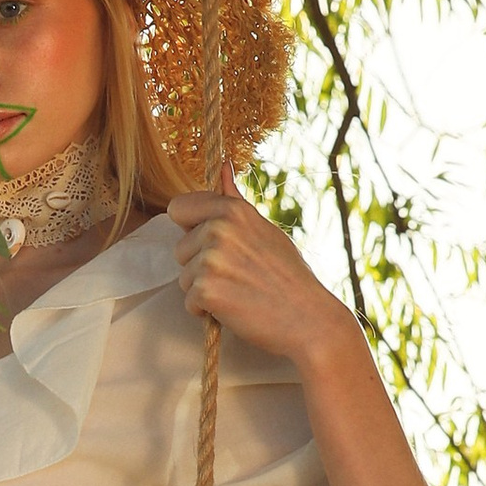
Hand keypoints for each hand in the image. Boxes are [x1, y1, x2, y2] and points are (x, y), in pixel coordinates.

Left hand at [167, 186, 357, 372]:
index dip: (190, 229)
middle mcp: (218, 229)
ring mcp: (211, 259)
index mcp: (232, 210)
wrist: (307, 318)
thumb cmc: (287, 275)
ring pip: (184, 278)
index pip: (178, 208)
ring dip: (204, 290)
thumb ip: (235, 202)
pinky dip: (207, 311)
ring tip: (238, 292)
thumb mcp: (263, 229)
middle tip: (237, 276)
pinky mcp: (206, 290)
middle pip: (180, 249)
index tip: (211, 244)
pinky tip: (235, 309)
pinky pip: (189, 302)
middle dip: (200, 266)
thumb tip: (223, 166)